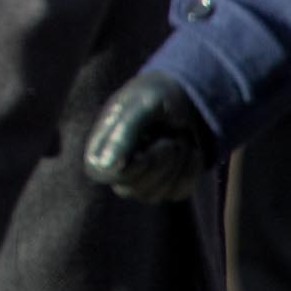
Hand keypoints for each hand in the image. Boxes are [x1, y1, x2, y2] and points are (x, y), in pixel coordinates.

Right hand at [83, 71, 215, 202]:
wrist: (185, 98)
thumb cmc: (155, 96)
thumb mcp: (143, 105)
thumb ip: (124, 132)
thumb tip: (104, 167)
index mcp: (100, 146)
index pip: (103, 173)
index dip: (127, 169)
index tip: (148, 151)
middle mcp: (115, 169)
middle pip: (131, 188)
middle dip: (158, 163)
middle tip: (170, 138)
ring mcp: (140, 182)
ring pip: (155, 195)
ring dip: (176, 165)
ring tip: (179, 138)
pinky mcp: (164, 189)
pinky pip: (177, 193)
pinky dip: (189, 172)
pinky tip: (191, 151)